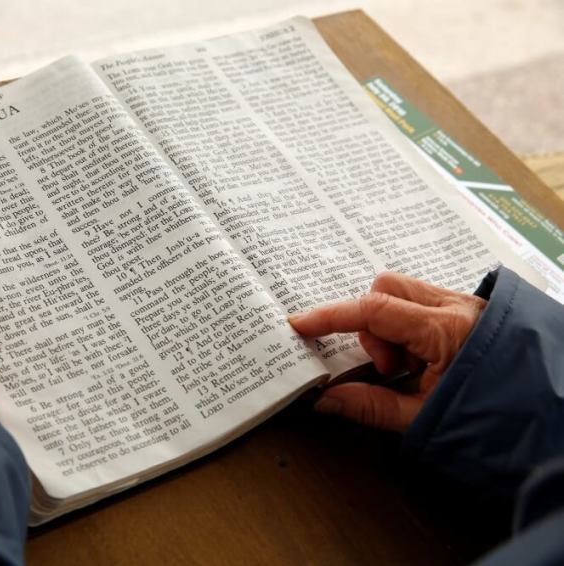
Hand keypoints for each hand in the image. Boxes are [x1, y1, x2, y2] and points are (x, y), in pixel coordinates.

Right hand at [289, 272, 486, 431]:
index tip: (300, 324)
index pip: (373, 310)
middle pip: (386, 288)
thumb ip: (370, 406)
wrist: (552, 424)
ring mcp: (466, 305)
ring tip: (409, 368)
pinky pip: (422, 304)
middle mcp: (457, 306)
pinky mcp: (470, 312)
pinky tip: (424, 362)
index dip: (330, 316)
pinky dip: (409, 328)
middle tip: (388, 367)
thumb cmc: (495, 420)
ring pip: (404, 293)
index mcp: (445, 330)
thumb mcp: (424, 418)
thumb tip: (324, 399)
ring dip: (391, 327)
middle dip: (371, 324)